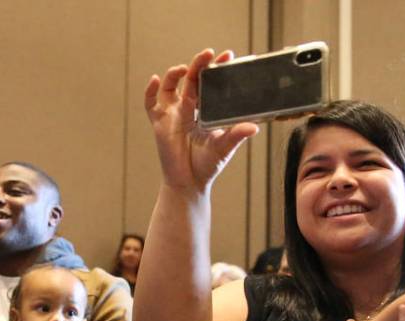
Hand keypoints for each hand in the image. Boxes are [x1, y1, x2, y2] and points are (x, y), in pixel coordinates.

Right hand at [145, 49, 258, 194]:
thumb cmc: (207, 165)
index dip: (216, 69)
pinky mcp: (159, 123)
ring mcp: (173, 114)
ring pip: (171, 86)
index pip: (211, 83)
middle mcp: (188, 107)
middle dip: (199, 65)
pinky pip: (151, 104)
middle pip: (192, 79)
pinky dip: (150, 91)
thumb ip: (237, 135)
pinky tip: (155, 80)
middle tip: (208, 53)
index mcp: (206, 109)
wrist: (190, 183)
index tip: (228, 56)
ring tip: (184, 69)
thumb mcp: (224, 147)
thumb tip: (254, 127)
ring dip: (175, 74)